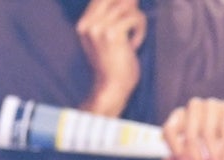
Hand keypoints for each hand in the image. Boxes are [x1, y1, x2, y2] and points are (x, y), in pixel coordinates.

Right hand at [76, 0, 146, 116]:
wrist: (112, 88)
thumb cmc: (114, 66)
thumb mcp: (105, 42)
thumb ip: (108, 22)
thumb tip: (127, 3)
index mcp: (83, 25)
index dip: (118, 0)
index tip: (132, 6)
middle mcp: (88, 24)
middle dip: (129, 3)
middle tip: (137, 12)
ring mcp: (98, 28)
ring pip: (126, 6)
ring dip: (138, 19)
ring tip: (137, 35)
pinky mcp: (112, 34)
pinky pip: (133, 17)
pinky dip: (140, 29)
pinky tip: (136, 43)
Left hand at [160, 98, 223, 159]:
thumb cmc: (211, 147)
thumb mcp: (194, 158)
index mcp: (179, 117)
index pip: (170, 129)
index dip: (175, 148)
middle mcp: (193, 108)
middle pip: (190, 133)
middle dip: (198, 157)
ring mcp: (211, 105)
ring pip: (208, 132)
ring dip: (214, 155)